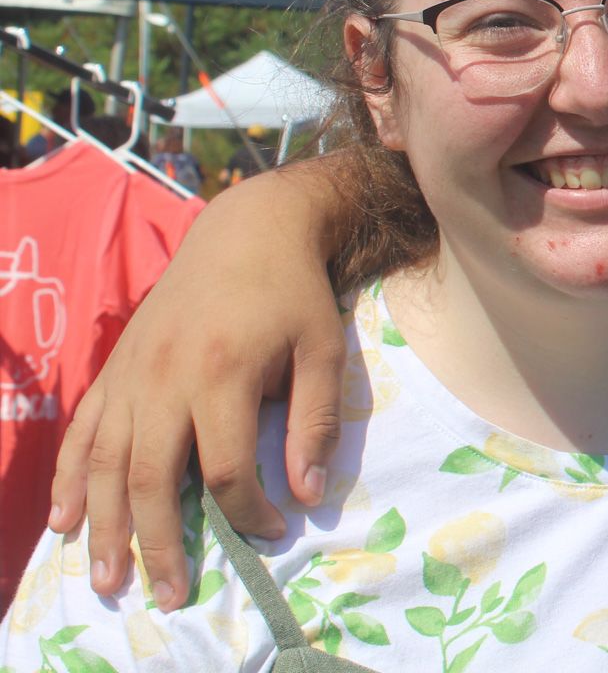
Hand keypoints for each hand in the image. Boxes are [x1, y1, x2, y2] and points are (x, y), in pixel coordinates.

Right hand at [47, 162, 346, 609]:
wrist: (247, 231)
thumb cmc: (293, 294)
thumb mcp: (323, 350)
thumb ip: (313, 423)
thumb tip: (306, 494)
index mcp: (221, 374)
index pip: (225, 468)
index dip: (248, 512)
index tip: (276, 533)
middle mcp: (165, 379)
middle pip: (150, 479)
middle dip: (159, 545)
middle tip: (169, 597)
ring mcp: (131, 375)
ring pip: (104, 465)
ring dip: (103, 527)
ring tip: (108, 580)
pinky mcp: (115, 369)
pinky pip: (82, 432)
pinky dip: (69, 480)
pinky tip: (63, 521)